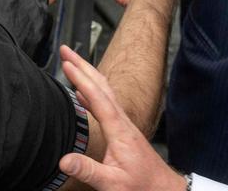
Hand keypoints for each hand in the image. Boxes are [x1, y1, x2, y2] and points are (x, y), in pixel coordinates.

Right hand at [57, 46, 186, 190]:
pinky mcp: (122, 130)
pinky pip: (104, 102)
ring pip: (104, 90)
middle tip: (65, 50)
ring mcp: (123, 124)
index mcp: (119, 129)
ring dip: (87, 73)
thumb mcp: (112, 184)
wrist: (164, 190)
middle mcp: (122, 121)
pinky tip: (81, 93)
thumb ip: (88, 170)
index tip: (66, 63)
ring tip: (71, 63)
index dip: (81, 79)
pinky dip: (91, 91)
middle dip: (82, 65)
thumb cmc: (142, 187)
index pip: (98, 97)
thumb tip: (63, 160)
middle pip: (101, 85)